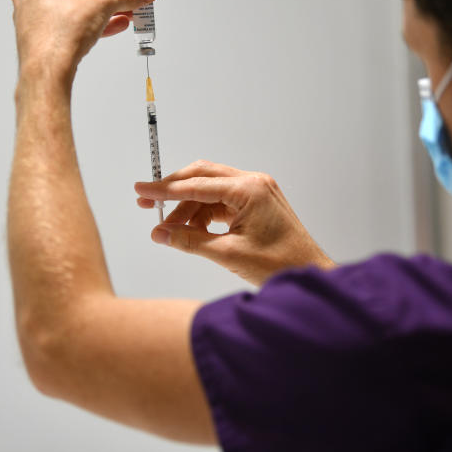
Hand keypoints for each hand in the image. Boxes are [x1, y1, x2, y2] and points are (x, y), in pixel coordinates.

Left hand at [10, 0, 158, 82]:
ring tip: (131, 12)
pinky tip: (116, 24)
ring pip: (81, 4)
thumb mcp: (103, 4)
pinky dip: (96, 20)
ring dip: (110, 8)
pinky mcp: (43, 31)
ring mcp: (37, 10)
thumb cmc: (59, 33)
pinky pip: (74, 19)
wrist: (46, 70)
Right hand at [134, 160, 336, 286]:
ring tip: (168, 230)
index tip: (141, 191)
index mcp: (249, 190)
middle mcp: (253, 183)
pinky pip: (222, 201)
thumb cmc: (280, 264)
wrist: (310, 274)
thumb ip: (190, 240)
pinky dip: (203, 214)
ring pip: (210, 190)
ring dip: (187, 207)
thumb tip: (160, 233)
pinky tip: (189, 230)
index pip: (197, 184)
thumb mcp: (228, 254)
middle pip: (202, 176)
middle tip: (147, 203)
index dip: (165, 190)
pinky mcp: (257, 203)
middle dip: (173, 191)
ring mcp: (256, 192)